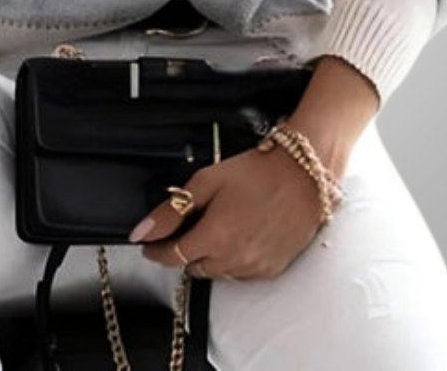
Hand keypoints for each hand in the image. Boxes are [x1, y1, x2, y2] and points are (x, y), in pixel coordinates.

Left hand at [128, 144, 329, 280]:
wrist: (304, 174)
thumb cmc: (259, 171)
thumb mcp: (207, 181)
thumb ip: (172, 210)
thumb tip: (142, 231)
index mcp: (215, 237)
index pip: (172, 257)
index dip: (156, 251)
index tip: (149, 244)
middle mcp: (234, 259)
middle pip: (194, 267)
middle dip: (184, 250)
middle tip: (187, 228)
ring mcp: (255, 267)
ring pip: (217, 273)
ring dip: (208, 257)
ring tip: (216, 227)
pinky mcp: (272, 268)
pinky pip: (241, 274)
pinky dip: (232, 260)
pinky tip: (238, 236)